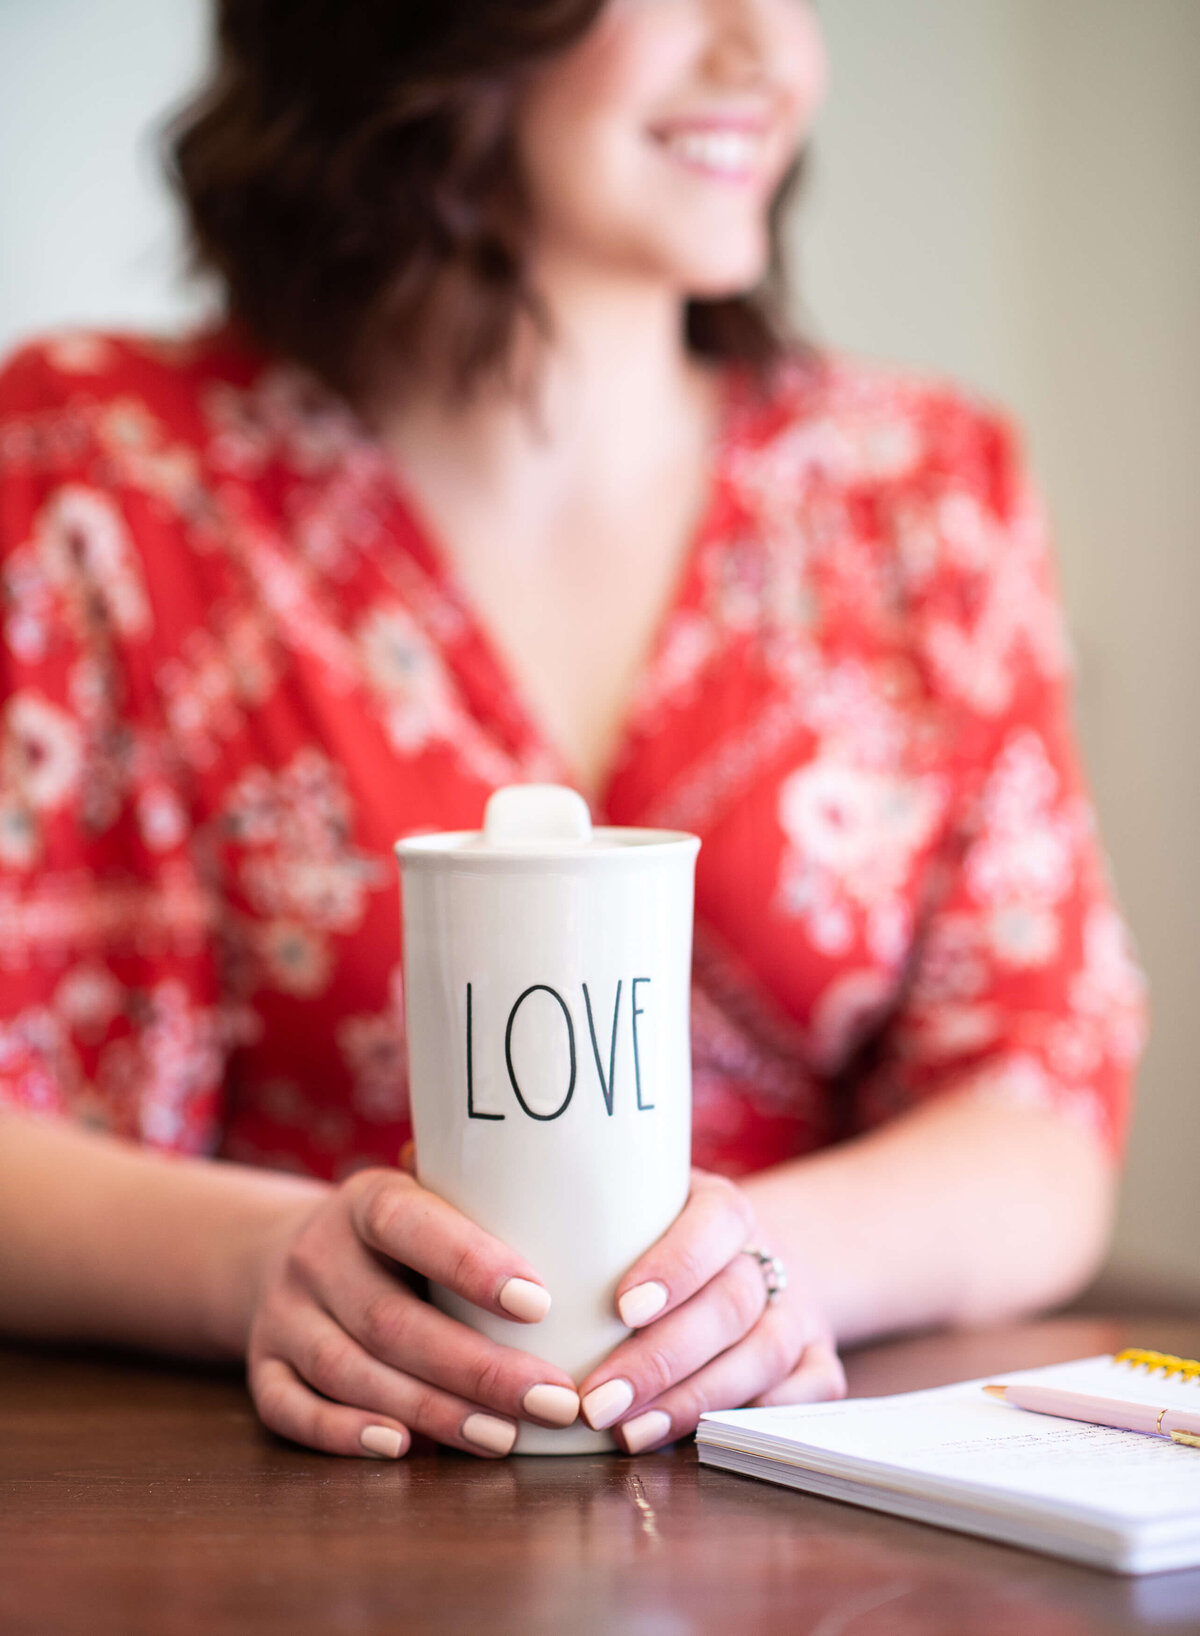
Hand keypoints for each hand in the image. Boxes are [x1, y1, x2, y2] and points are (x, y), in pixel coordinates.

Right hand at [246, 1168, 581, 1458]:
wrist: (283, 1250)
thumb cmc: (399, 1233)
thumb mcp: (427, 1195)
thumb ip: (484, 1201)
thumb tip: (583, 1215)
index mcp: (367, 1200)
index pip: (412, 1225)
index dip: (470, 1264)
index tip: (539, 1303)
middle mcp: (317, 1255)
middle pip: (393, 1321)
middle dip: (479, 1369)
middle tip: (554, 1401)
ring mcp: (284, 1314)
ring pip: (352, 1371)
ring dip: (433, 1411)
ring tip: (504, 1437)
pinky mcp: (263, 1368)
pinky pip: (293, 1409)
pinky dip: (343, 1434)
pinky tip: (403, 1449)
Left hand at [576, 1169, 845, 1452]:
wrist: (747, 1256)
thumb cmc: (655, 1239)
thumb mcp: (630, 1210)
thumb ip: (582, 1223)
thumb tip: (476, 1244)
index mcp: (722, 1206)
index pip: (712, 1225)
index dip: (675, 1265)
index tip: (620, 1307)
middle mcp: (765, 1256)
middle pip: (729, 1306)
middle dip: (662, 1360)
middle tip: (594, 1402)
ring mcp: (796, 1311)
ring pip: (765, 1356)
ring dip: (695, 1401)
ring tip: (629, 1435)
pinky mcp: (816, 1358)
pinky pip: (809, 1392)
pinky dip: (760, 1417)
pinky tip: (701, 1441)